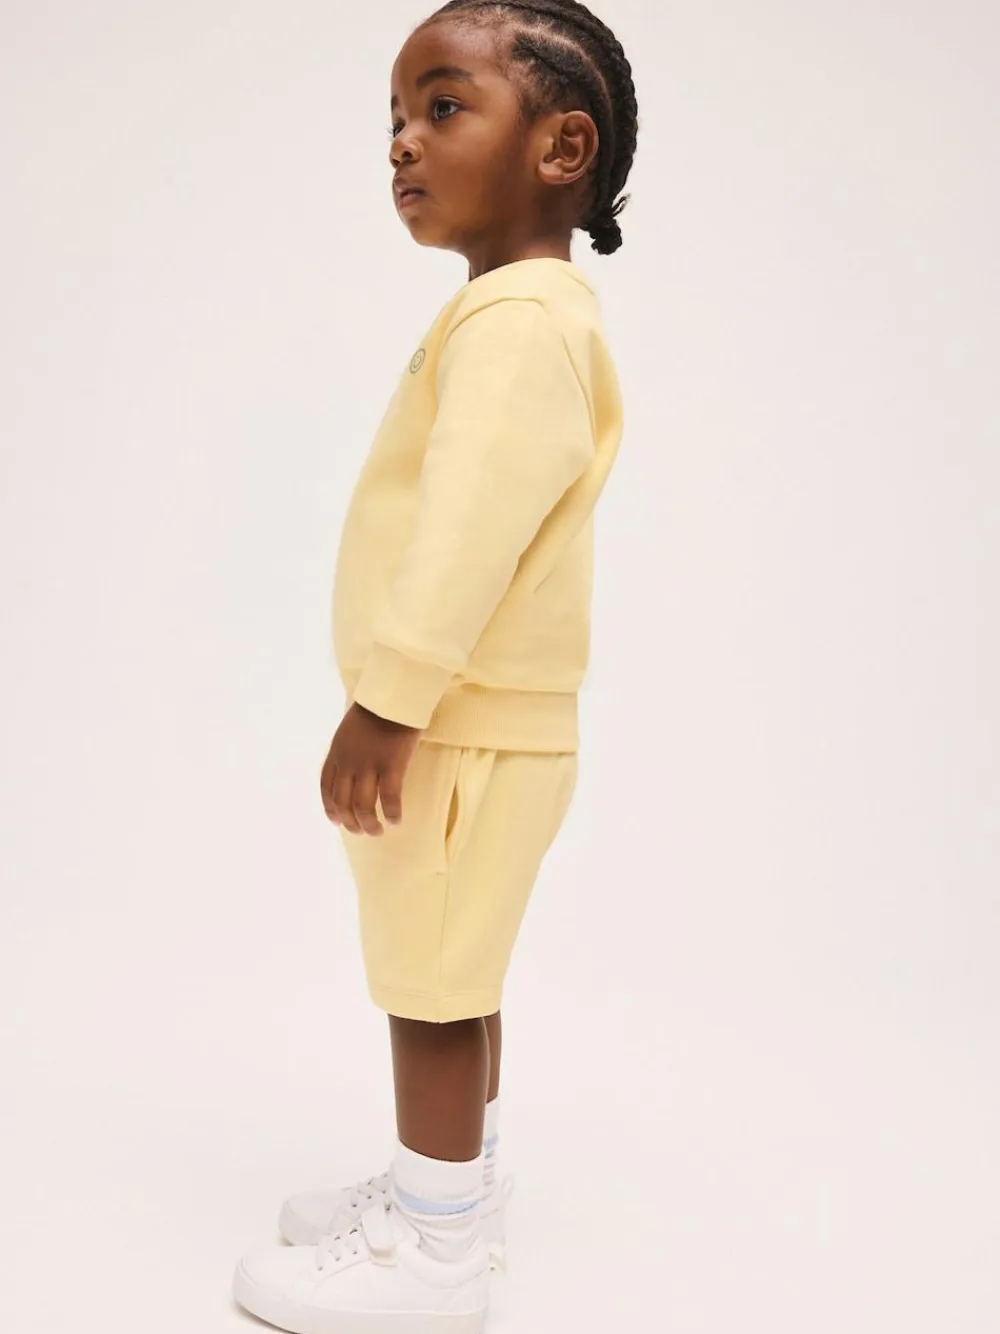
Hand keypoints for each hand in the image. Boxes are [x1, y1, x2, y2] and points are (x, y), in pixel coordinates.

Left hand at [320, 702, 420, 835]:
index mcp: (336, 752)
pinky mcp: (391, 766)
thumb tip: (355, 767)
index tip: (337, 821)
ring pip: (363, 806)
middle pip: (343, 802)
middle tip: (363, 831)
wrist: (394, 695)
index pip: (326, 787)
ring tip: (378, 831)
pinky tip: (397, 821)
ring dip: (369, 824)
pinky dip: (392, 813)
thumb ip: (348, 748)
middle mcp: (348, 763)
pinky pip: (390, 798)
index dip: (330, 808)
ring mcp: (368, 765)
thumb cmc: (377, 708)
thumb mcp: (350, 728)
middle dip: (351, 822)